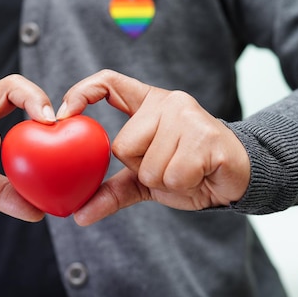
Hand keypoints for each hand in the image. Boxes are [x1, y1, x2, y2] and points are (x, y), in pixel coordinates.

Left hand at [56, 70, 249, 225]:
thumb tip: (78, 214)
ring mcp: (187, 115)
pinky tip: (200, 173)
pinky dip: (183, 184)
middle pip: (122, 145)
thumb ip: (112, 191)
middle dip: (141, 168)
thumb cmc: (188, 171)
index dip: (81, 92)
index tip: (62, 116)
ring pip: (147, 164)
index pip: (108, 82)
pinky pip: (172, 174)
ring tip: (186, 169)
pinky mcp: (205, 135)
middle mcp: (166, 102)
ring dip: (164, 179)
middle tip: (168, 165)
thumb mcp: (144, 179)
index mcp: (147, 103)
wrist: (235, 178)